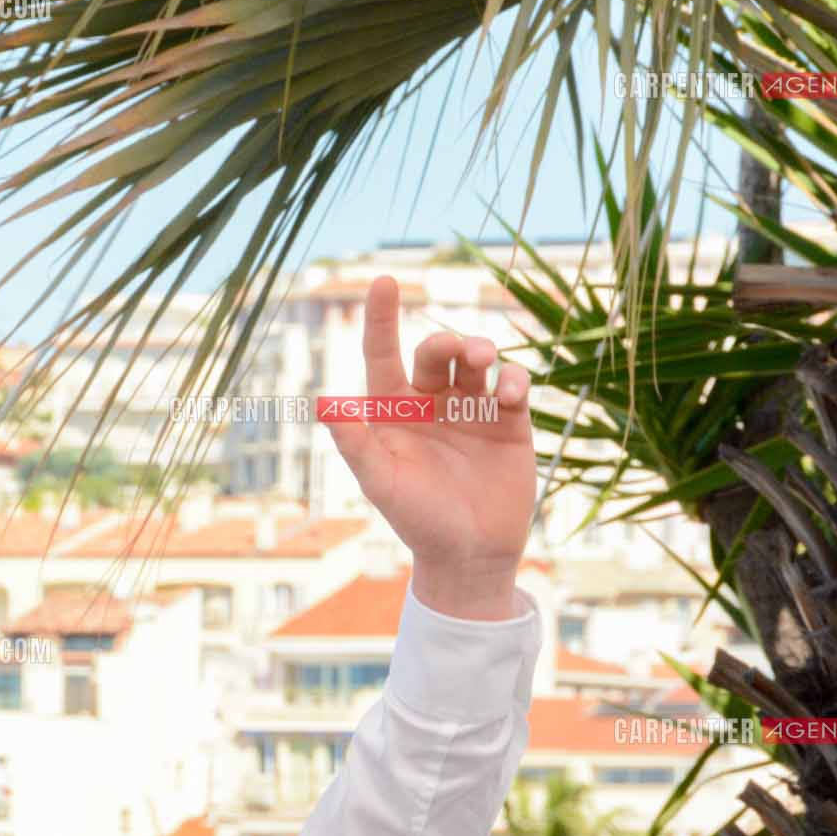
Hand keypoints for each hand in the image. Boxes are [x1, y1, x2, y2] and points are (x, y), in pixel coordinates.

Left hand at [321, 276, 535, 618]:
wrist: (469, 555)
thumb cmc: (416, 519)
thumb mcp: (381, 482)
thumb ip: (354, 442)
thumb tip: (323, 401)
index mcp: (393, 411)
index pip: (383, 353)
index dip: (381, 318)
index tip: (383, 280)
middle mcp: (432, 403)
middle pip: (437, 351)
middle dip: (448, 341)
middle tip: (461, 352)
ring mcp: (472, 409)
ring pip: (477, 360)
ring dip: (481, 350)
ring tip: (484, 361)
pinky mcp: (510, 423)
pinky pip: (513, 385)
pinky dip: (513, 380)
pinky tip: (510, 392)